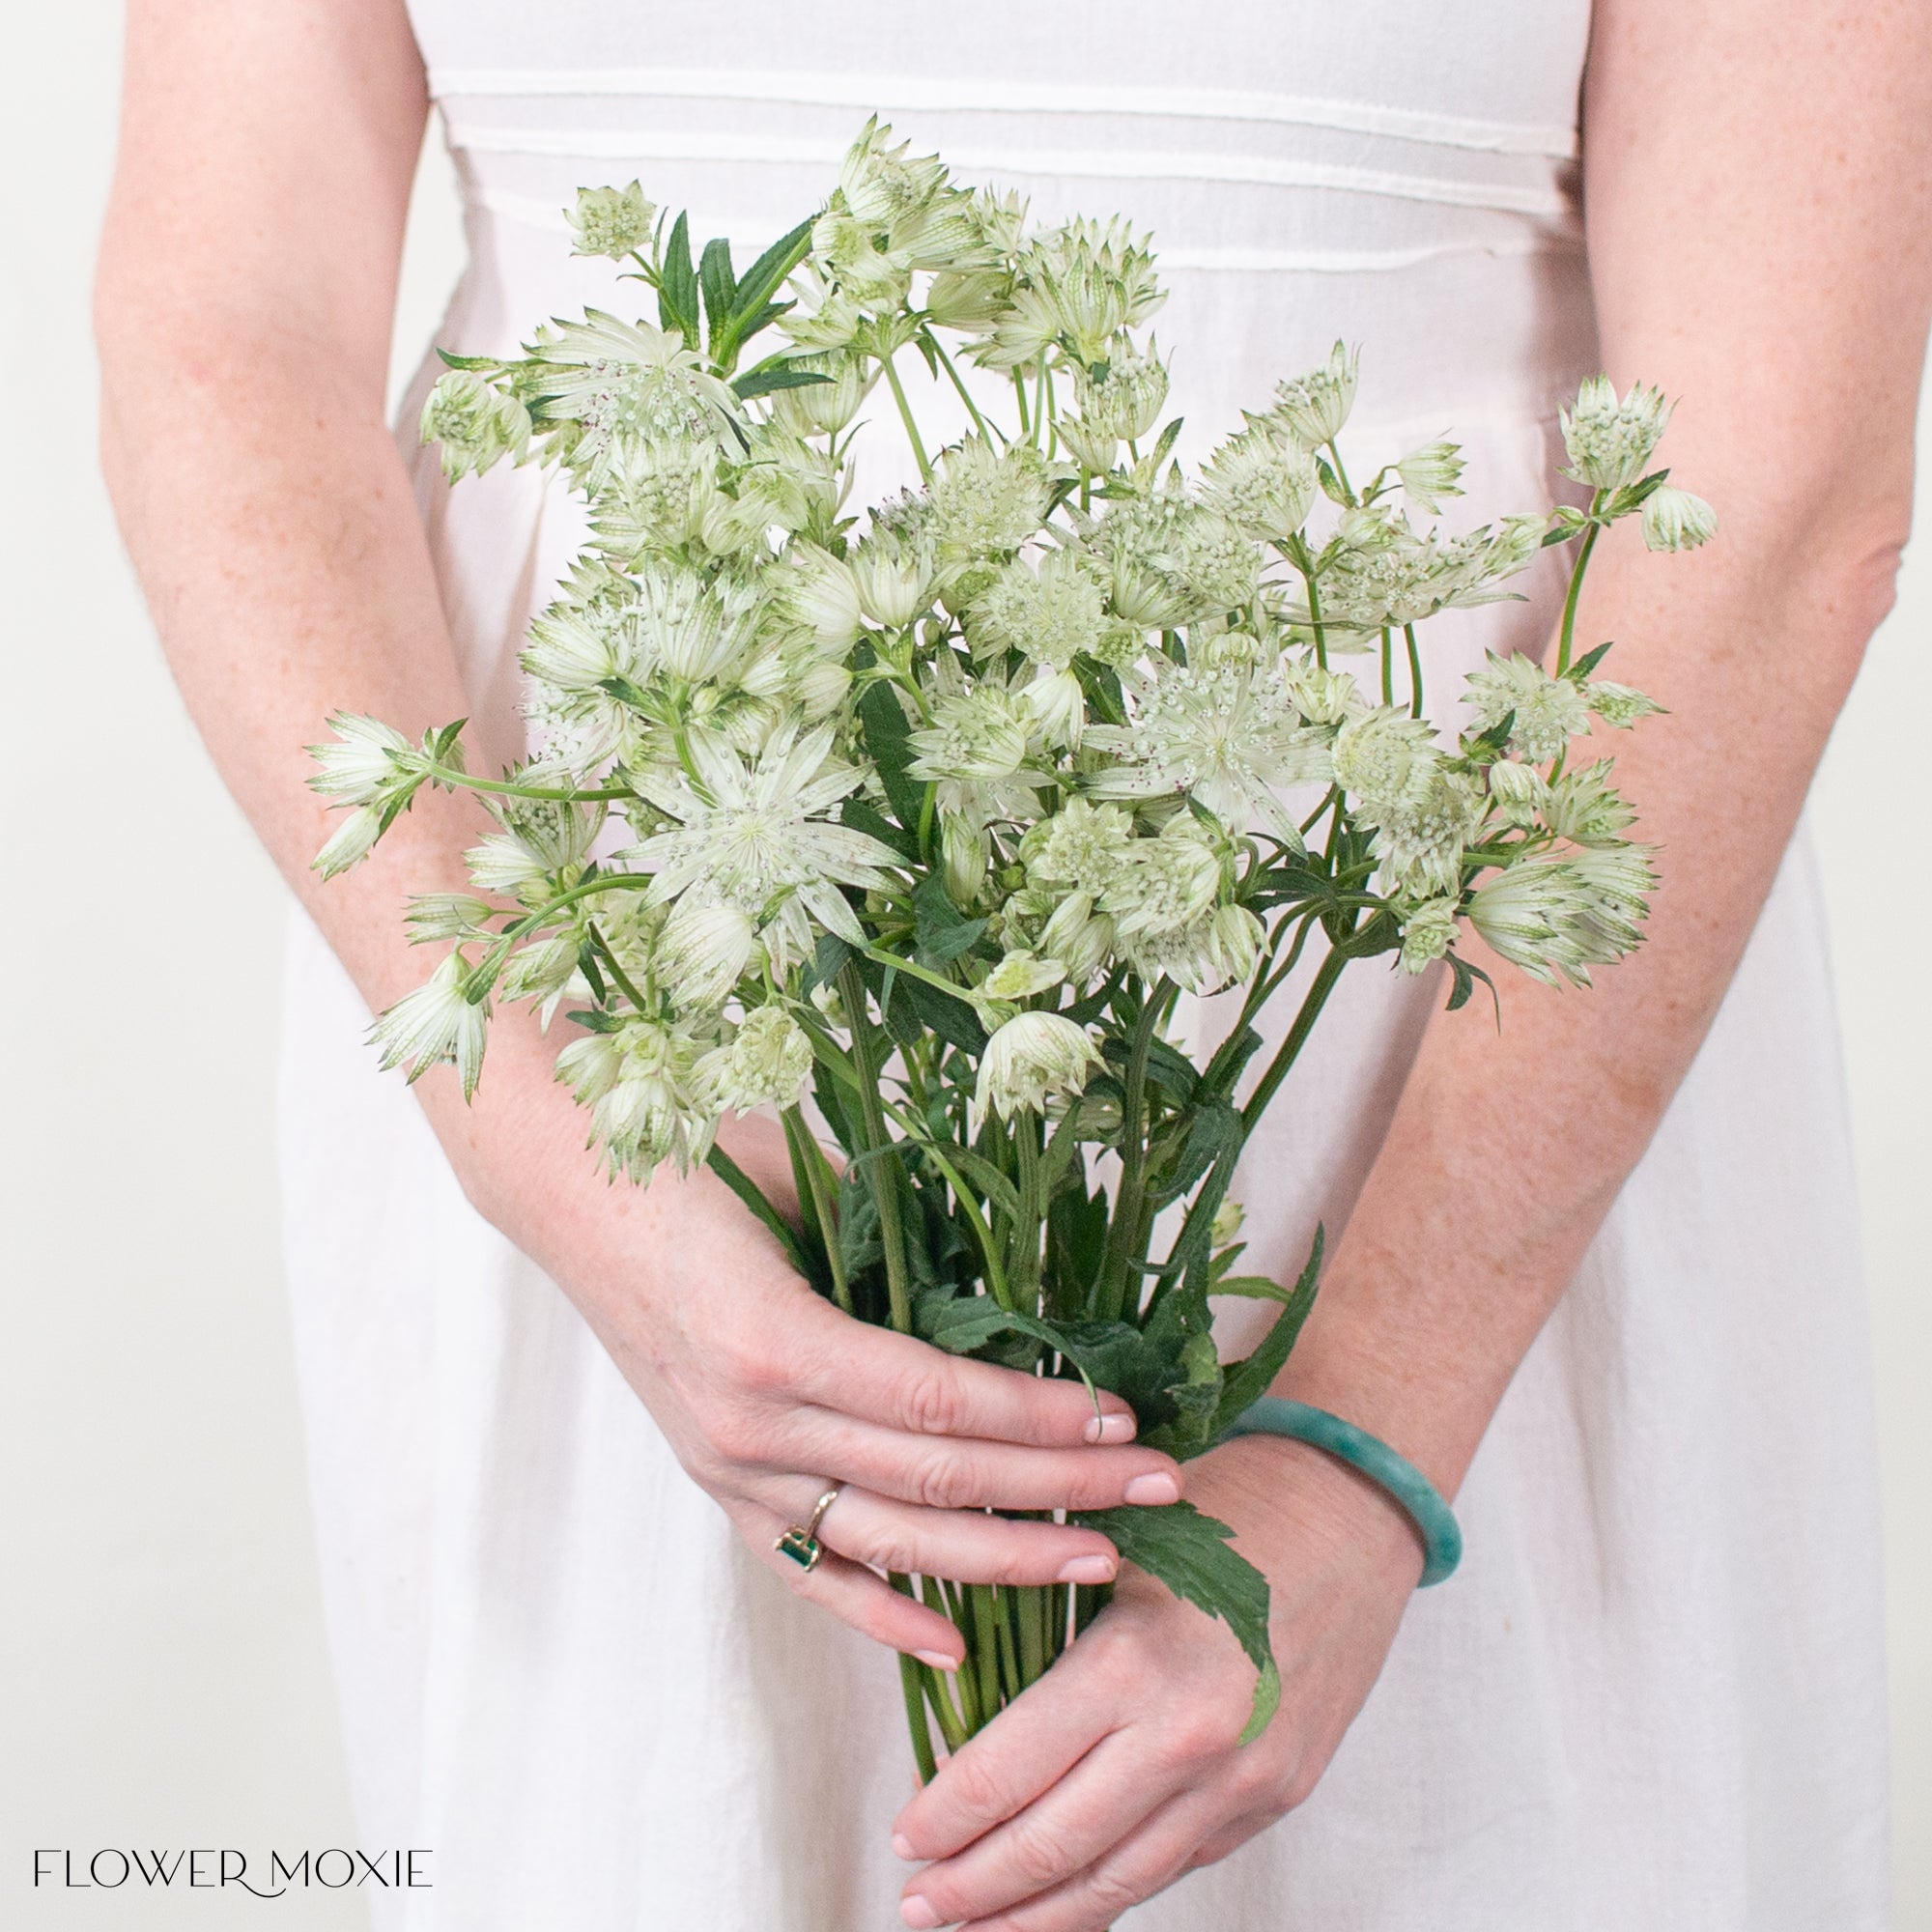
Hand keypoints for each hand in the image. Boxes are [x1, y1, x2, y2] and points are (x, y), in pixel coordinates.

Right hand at [435, 1033, 1182, 1667]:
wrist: (578, 1197)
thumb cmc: (702, 1166)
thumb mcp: (813, 1181)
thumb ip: (911, 1241)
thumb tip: (1033, 1282)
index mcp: (777, 1338)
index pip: (942, 1405)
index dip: (1041, 1420)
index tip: (1127, 1420)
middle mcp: (752, 1424)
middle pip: (934, 1483)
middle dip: (1057, 1492)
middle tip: (1155, 1491)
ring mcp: (731, 1470)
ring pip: (887, 1544)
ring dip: (1000, 1560)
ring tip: (1096, 1562)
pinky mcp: (719, 1490)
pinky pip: (809, 1571)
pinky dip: (881, 1615)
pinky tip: (958, 1643)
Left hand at [889, 1436, 1422, 1926]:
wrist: (1356, 1507)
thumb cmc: (1227, 1505)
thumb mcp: (1118, 1548)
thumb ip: (1049, 1636)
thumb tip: (965, 1728)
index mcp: (1135, 1663)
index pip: (1011, 1771)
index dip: (945, 1817)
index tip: (902, 1839)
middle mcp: (1191, 1739)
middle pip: (1056, 1847)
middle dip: (975, 1889)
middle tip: (917, 1906)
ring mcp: (1243, 1780)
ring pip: (1119, 1881)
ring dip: (1040, 1916)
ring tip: (980, 1930)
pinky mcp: (1278, 1796)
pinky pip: (1177, 1862)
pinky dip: (1114, 1888)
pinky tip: (1070, 1898)